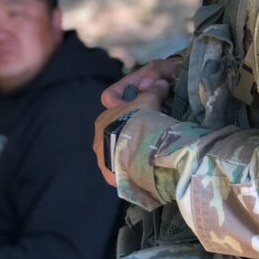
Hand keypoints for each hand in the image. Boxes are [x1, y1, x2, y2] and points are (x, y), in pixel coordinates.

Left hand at [94, 60, 179, 185]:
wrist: (134, 149)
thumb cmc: (137, 120)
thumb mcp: (147, 100)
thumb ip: (153, 91)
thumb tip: (161, 83)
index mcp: (103, 119)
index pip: (114, 116)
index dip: (129, 115)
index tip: (143, 117)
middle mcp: (97, 139)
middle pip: (115, 136)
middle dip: (130, 136)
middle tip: (147, 137)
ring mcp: (102, 159)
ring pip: (117, 154)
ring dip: (129, 154)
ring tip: (147, 156)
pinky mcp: (109, 175)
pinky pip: (121, 170)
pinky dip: (130, 169)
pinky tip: (142, 168)